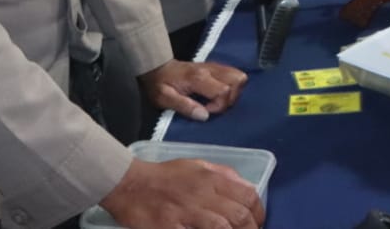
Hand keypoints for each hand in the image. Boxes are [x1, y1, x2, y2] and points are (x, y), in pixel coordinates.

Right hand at [101, 156, 263, 228]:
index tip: (258, 223)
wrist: (130, 184)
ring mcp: (186, 212)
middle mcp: (202, 194)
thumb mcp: (197, 165)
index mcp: (211, 178)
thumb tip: (246, 187)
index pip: (248, 195)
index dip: (259, 212)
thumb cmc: (166, 176)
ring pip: (222, 228)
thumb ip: (222, 174)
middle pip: (239, 216)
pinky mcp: (169, 227)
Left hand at [138, 59, 246, 122]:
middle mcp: (211, 69)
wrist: (157, 67)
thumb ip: (184, 106)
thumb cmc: (159, 84)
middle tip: (215, 106)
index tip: (205, 111)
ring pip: (239, 76)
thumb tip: (204, 116)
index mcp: (198, 77)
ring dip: (234, 91)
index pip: (223, 91)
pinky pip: (234, 74)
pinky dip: (233, 86)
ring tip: (219, 101)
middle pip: (237, 81)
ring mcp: (215, 67)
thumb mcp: (164, 98)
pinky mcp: (216, 67)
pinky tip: (219, 94)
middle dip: (231, 98)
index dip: (219, 106)